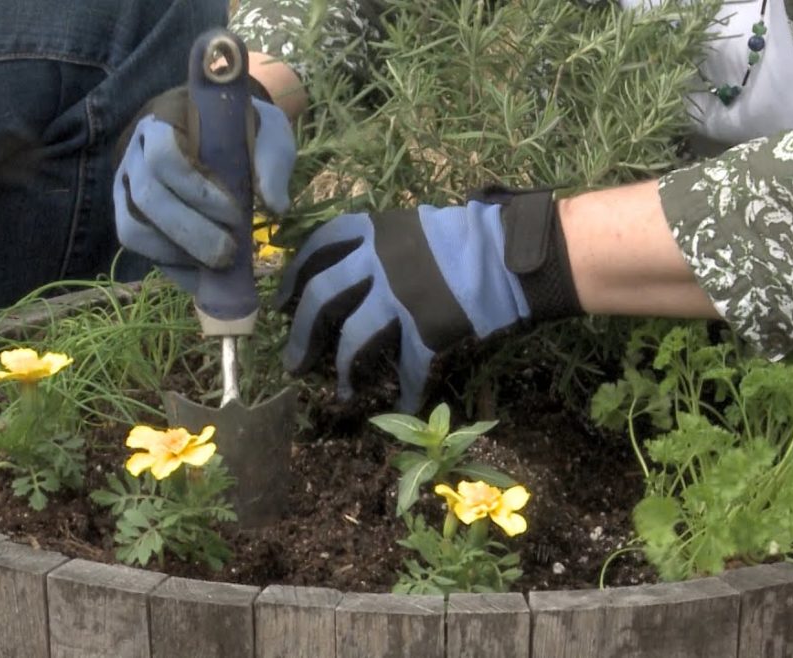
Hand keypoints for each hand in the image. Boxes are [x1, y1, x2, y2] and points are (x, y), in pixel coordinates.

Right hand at [113, 85, 294, 287]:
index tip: (236, 214)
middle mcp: (135, 152)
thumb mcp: (268, 133)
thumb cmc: (244, 131)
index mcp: (165, 120)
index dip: (197, 191)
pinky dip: (170, 264)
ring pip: (132, 228)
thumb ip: (272, 161)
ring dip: (176, 253)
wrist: (223, 133)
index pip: (164, 156)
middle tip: (228, 254)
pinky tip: (202, 272)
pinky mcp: (128, 216)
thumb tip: (276, 206)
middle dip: (190, 232)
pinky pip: (137, 247)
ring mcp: (125, 186)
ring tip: (216, 266)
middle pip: (146, 197)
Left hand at [277, 192, 581, 411]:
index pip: (319, 248)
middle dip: (300, 331)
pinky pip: (410, 368)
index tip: (282, 300)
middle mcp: (378, 263)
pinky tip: (402, 408)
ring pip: (353, 339)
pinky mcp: (426, 328)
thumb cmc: (467, 234)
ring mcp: (400, 298)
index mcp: (374, 233)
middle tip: (292, 360)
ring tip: (338, 392)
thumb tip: (354, 265)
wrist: (510, 253)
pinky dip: (407, 392)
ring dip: (342, 369)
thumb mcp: (414, 226)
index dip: (295, 275)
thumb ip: (382, 244)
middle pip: (322, 297)